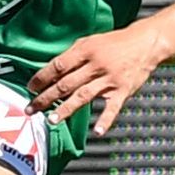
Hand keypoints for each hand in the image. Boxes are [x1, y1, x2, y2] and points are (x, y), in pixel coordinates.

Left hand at [26, 21, 171, 136]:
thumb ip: (71, 57)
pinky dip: (105, 120)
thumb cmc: (112, 43)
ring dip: (66, 109)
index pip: (57, 66)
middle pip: (66, 84)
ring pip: (83, 96)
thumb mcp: (88, 42)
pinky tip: (97, 132)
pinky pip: (113, 107)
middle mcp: (96, 65)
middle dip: (46, 97)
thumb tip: (49, 73)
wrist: (144, 43)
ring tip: (52, 120)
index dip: (42, 78)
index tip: (30, 88)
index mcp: (84, 51)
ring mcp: (110, 79)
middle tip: (31, 108)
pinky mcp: (123, 90)